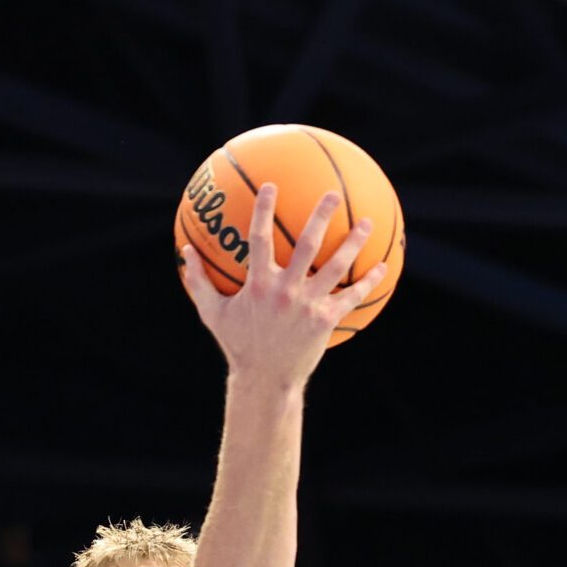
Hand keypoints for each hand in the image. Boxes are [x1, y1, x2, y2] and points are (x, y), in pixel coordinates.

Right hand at [181, 186, 385, 386]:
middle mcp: (285, 290)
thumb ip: (199, 282)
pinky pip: (351, 296)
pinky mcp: (325, 320)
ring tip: (366, 222)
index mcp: (258, 284)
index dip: (263, 209)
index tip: (270, 186)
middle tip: (332, 194)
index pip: (259, 237)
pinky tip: (382, 267)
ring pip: (336, 266)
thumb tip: (185, 252)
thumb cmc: (238, 345)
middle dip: (321, 216)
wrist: (265, 380)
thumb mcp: (212, 314)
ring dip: (353, 242)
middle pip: (308, 244)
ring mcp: (307, 304)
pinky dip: (368, 281)